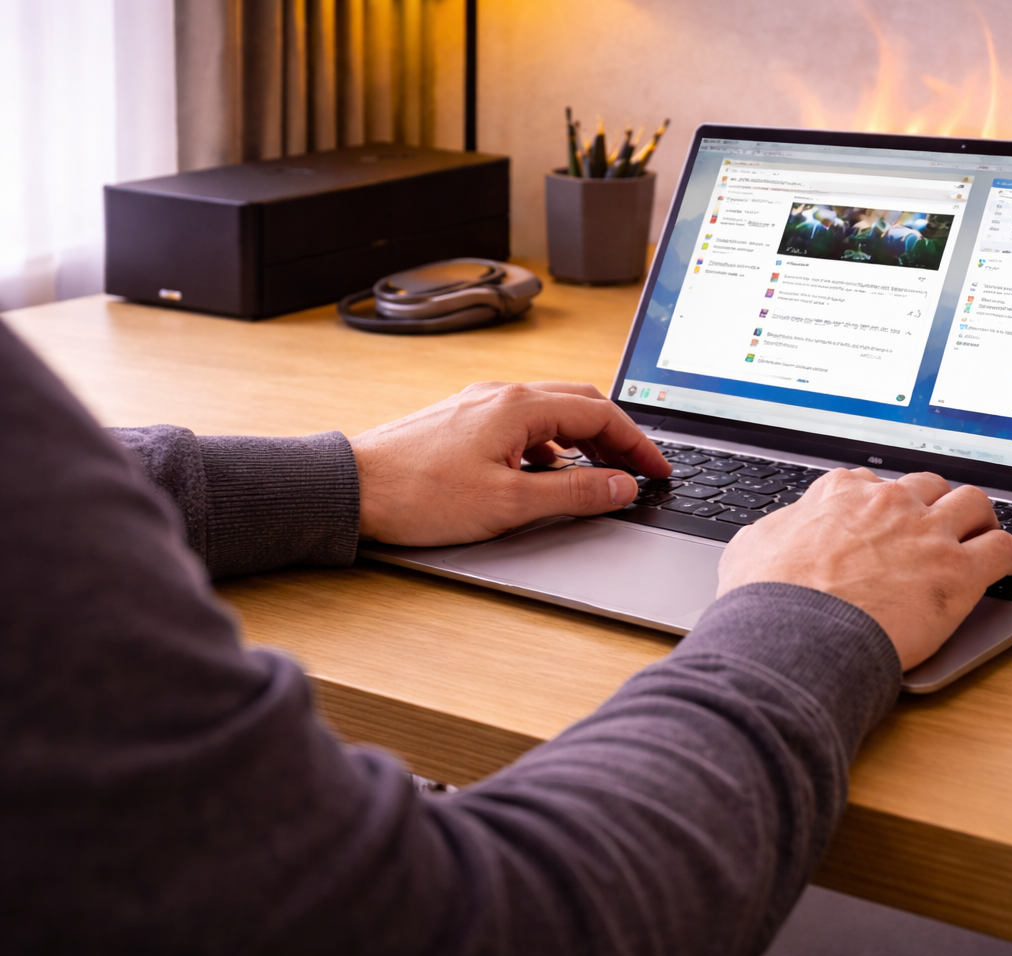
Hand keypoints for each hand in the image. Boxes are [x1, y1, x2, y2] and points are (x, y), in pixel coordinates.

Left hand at [349, 382, 670, 545]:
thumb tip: (621, 486)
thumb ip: (574, 493)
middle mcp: (502, 395)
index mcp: (520, 406)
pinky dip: (551, 443)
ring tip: (600, 472)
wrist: (352, 489)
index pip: (601, 413)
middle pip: (580, 403)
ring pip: (552, 411)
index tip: (658, 470)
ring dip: (584, 437)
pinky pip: (523, 422)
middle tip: (638, 469)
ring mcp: (480, 405)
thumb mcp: (510, 502)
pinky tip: (546, 471)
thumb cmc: (419, 494)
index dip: (638, 444)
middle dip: (617, 435)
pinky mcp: (462, 421)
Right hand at [716, 469, 1011, 669]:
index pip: (871, 483)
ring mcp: (928, 533)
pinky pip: (1004, 548)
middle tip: (940, 523)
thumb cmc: (769, 599)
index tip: (884, 517)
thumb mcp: (751, 549)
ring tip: (985, 532)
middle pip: (928, 486)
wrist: (796, 633)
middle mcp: (889, 503)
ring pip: (973, 504)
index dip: (880, 502)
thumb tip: (770, 538)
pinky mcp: (958, 571)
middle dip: (936, 502)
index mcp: (841, 494)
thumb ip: (774, 533)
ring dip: (980, 517)